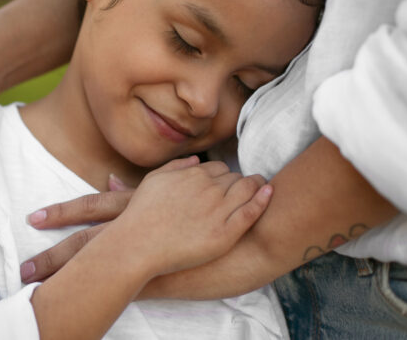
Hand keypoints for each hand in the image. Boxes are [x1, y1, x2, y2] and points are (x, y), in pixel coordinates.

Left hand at [21, 157, 270, 281]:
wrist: (248, 231)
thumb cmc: (213, 206)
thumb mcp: (175, 192)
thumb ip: (142, 190)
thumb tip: (113, 183)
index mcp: (133, 212)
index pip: (90, 210)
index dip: (61, 212)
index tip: (33, 217)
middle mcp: (133, 235)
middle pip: (85, 246)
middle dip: (52, 257)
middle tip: (22, 271)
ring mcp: (144, 261)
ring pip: (102, 274)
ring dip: (72, 285)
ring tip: (40, 300)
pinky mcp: (160, 284)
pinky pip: (127, 294)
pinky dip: (106, 300)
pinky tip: (89, 311)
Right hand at [114, 158, 271, 275]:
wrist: (137, 244)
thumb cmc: (141, 214)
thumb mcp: (153, 180)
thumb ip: (175, 167)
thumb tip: (196, 161)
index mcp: (193, 175)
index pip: (221, 169)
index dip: (225, 177)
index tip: (228, 186)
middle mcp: (208, 188)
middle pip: (236, 178)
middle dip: (242, 182)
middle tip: (249, 189)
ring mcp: (218, 210)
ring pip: (248, 189)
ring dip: (257, 186)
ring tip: (263, 189)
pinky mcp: (224, 234)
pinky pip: (251, 212)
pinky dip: (263, 200)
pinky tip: (269, 193)